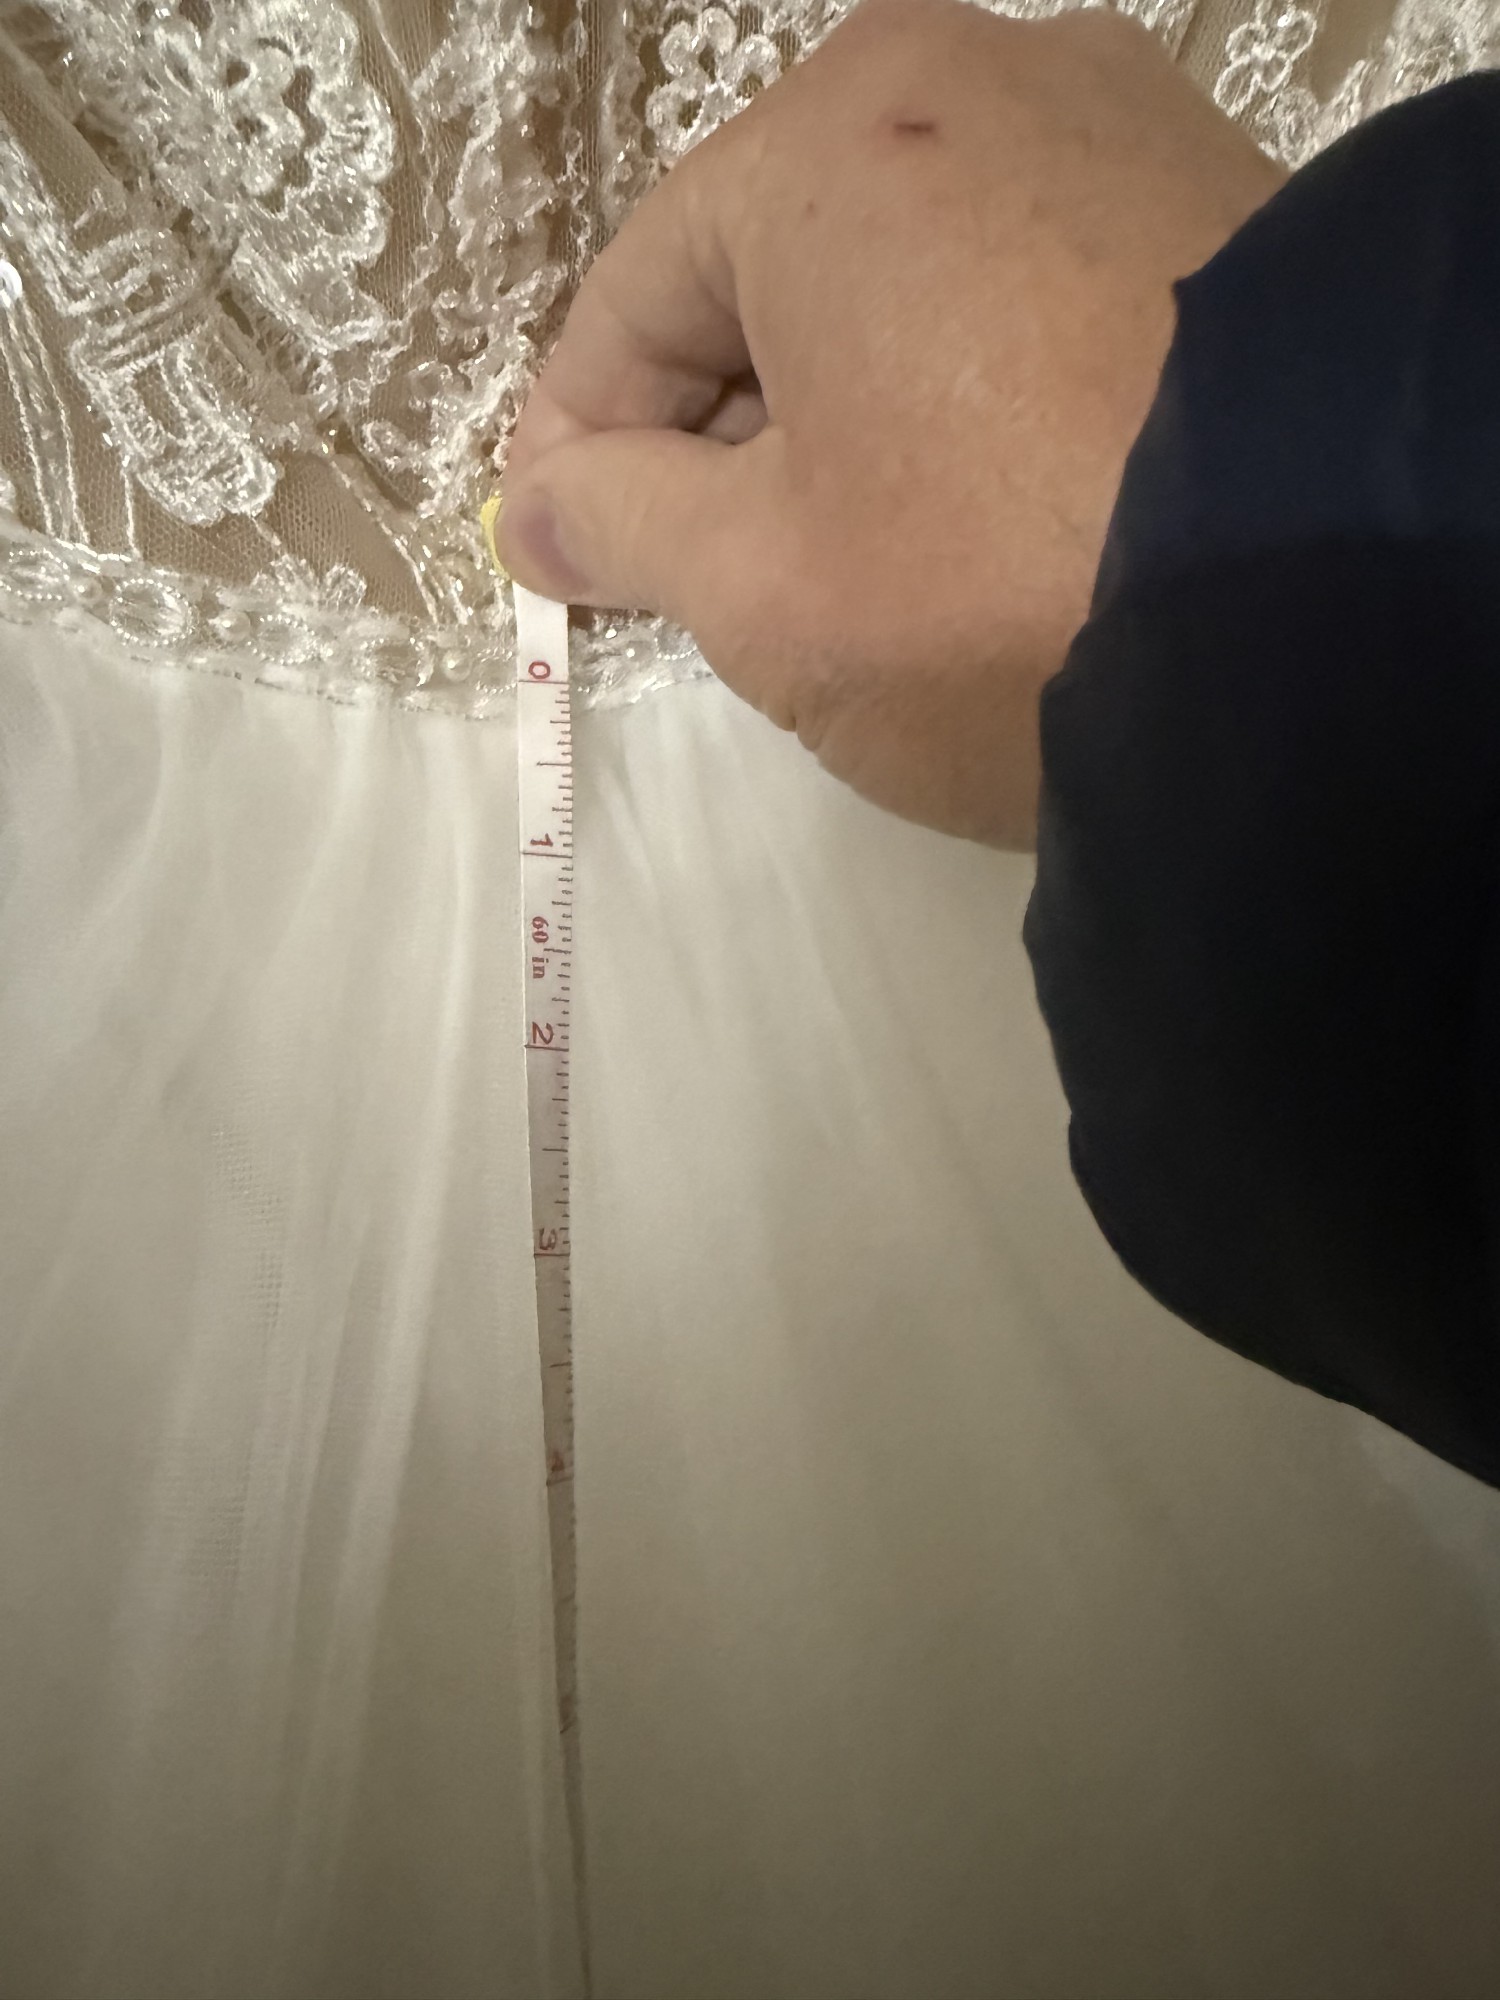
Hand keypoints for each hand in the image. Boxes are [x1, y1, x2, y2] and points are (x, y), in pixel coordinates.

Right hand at [496, 0, 1284, 846]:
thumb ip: (621, 524)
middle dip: (716, 429)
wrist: (1339, 613)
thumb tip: (545, 502)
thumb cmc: (994, 587)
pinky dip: (963, 389)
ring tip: (833, 551)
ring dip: (841, 411)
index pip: (640, 292)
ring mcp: (1121, 128)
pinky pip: (1025, 291)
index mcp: (833, 138)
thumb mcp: (762, 586)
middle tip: (685, 566)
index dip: (577, 437)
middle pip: (778, 269)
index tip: (551, 546)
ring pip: (909, 280)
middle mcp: (981, 78)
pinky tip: (970, 497)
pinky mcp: (1222, 211)